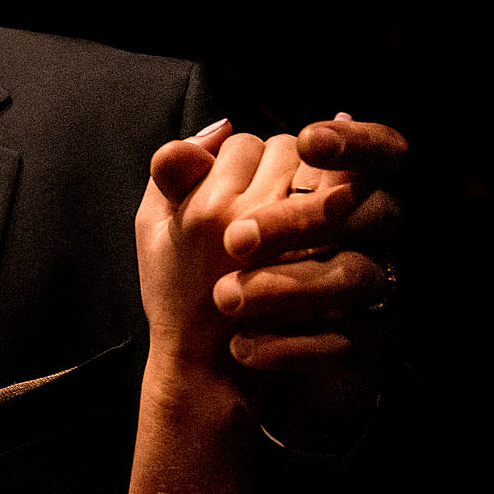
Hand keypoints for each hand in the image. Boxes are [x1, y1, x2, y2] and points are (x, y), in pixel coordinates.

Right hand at [139, 124, 311, 394]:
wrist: (208, 368)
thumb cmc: (175, 294)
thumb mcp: (151, 230)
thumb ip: (171, 169)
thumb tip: (222, 125)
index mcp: (204, 208)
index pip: (240, 143)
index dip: (239, 160)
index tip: (232, 190)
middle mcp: (250, 220)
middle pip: (285, 150)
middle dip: (279, 167)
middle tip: (268, 198)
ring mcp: (293, 245)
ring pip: (319, 175)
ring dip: (312, 184)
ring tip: (295, 214)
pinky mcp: (324, 266)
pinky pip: (342, 211)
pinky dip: (335, 211)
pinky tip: (323, 228)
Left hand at [212, 114, 405, 446]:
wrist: (214, 374)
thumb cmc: (199, 281)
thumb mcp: (181, 224)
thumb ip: (189, 173)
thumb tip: (218, 127)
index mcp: (331, 190)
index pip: (374, 151)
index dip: (351, 141)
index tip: (307, 143)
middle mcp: (370, 234)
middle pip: (365, 211)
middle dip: (298, 220)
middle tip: (234, 242)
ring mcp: (378, 290)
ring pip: (354, 275)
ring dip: (286, 285)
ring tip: (225, 298)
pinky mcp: (374, 345)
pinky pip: (351, 343)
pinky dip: (294, 347)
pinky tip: (243, 348)